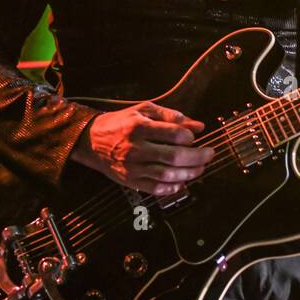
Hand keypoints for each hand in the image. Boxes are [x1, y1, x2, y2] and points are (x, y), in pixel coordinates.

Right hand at [70, 101, 213, 194]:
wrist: (91, 141)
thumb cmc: (121, 123)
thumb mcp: (143, 110)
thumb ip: (171, 116)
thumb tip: (197, 126)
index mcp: (139, 127)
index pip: (173, 134)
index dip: (189, 136)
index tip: (193, 137)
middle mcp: (135, 148)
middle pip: (173, 157)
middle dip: (197, 157)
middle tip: (209, 154)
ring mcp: (132, 167)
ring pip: (167, 175)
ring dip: (189, 174)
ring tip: (199, 169)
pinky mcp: (130, 180)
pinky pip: (155, 188)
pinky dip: (172, 187)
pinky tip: (181, 182)